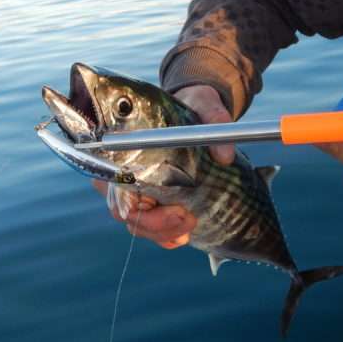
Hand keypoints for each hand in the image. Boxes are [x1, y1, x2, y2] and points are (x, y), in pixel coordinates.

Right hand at [95, 83, 233, 247]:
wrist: (200, 113)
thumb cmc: (193, 107)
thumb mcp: (205, 106)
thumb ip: (214, 119)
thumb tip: (225, 155)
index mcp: (126, 147)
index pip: (117, 185)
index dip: (138, 206)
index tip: (173, 209)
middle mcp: (124, 171)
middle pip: (125, 212)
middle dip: (156, 224)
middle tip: (188, 218)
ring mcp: (137, 190)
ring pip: (138, 225)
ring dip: (164, 232)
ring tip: (190, 225)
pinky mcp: (153, 202)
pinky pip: (151, 229)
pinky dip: (166, 236)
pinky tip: (183, 235)